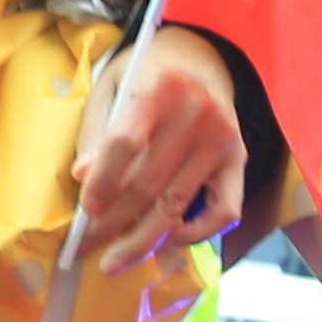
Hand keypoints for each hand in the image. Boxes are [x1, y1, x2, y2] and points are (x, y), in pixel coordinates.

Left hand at [73, 25, 254, 275]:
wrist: (199, 60)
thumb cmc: (145, 77)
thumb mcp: (112, 86)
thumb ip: (97, 130)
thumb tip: (82, 177)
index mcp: (159, 86)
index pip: (128, 141)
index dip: (104, 180)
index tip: (84, 210)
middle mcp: (198, 112)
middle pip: (150, 182)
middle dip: (112, 222)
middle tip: (85, 246)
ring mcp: (222, 140)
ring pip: (178, 205)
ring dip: (143, 240)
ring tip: (115, 261)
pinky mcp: (238, 161)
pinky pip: (223, 211)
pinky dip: (196, 233)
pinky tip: (167, 241)